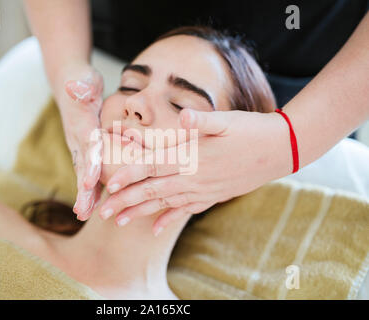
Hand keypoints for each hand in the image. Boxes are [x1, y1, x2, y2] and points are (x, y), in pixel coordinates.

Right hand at [55, 63, 103, 219]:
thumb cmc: (81, 82)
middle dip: (82, 190)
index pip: (87, 145)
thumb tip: (75, 86)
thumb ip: (80, 86)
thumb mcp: (83, 80)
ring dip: (84, 194)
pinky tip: (96, 203)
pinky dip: (91, 187)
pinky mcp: (84, 149)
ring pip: (82, 173)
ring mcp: (78, 145)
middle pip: (81, 166)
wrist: (69, 83)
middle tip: (82, 213)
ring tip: (84, 215)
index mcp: (81, 124)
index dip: (89, 162)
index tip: (91, 181)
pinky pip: (88, 170)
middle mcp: (77, 139)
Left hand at [100, 108, 290, 234]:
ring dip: (141, 213)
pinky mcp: (212, 195)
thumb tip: (183, 114)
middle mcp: (194, 178)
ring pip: (165, 204)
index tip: (109, 185)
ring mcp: (204, 190)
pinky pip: (186, 210)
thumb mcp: (227, 120)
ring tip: (119, 222)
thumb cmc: (251, 130)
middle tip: (103, 212)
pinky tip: (156, 229)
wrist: (281, 150)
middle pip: (152, 190)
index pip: (153, 166)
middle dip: (126, 202)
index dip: (129, 175)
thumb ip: (202, 120)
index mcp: (193, 157)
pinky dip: (169, 219)